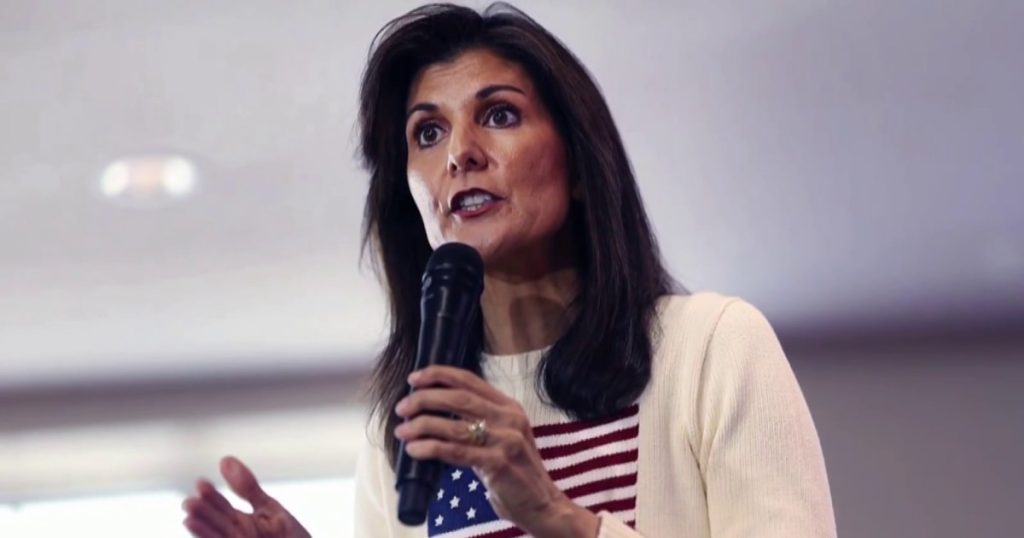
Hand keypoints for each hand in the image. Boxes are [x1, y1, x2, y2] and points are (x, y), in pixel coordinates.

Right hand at [181, 456, 311, 537]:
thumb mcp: (270, 510)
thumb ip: (247, 488)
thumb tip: (224, 459)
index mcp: (241, 522)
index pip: (222, 507)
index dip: (211, 496)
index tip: (200, 482)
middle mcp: (235, 536)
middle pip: (217, 524)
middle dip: (204, 514)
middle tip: (189, 502)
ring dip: (203, 531)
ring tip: (189, 519)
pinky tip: (199, 527)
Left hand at [394, 365, 598, 537]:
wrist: (543, 504)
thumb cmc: (517, 472)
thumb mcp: (504, 437)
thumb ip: (479, 422)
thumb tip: (435, 413)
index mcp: (509, 407)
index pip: (469, 380)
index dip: (439, 375)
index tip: (414, 379)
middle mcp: (509, 418)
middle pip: (458, 398)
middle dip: (424, 399)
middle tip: (402, 408)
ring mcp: (506, 440)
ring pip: (454, 426)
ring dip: (422, 426)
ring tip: (401, 431)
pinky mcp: (498, 464)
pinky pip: (456, 452)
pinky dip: (430, 448)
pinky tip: (414, 449)